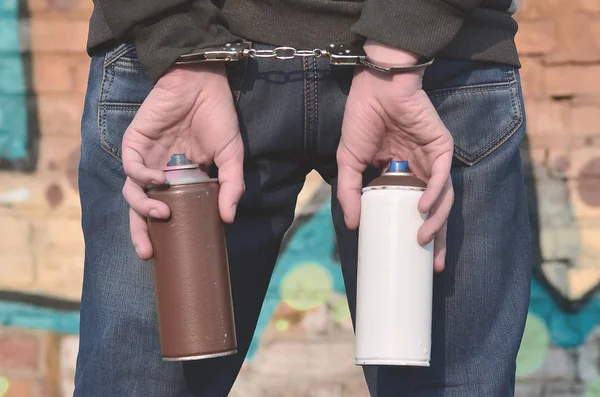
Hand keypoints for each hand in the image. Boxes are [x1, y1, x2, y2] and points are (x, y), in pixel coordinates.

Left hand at [121, 64, 244, 259]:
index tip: (167, 253)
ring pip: (131, 191)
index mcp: (180, 178)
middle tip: (147, 253)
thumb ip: (231, 186)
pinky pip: (130, 166)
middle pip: (141, 208)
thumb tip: (228, 218)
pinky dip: (141, 177)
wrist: (203, 82)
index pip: (166, 208)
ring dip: (142, 206)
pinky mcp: (136, 141)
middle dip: (140, 231)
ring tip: (161, 212)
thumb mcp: (231, 156)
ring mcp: (146, 157)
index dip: (162, 230)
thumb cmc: (217, 117)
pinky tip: (158, 179)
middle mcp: (160, 171)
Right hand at [336, 40, 453, 271]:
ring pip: (443, 198)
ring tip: (422, 240)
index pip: (413, 209)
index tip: (412, 258)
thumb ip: (351, 192)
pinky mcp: (441, 146)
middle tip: (433, 267)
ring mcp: (432, 159)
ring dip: (436, 221)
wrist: (375, 87)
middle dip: (436, 239)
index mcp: (401, 174)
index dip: (415, 232)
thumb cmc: (362, 119)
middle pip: (434, 211)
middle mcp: (420, 171)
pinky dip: (434, 193)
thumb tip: (351, 224)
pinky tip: (422, 207)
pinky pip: (441, 176)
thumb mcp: (350, 162)